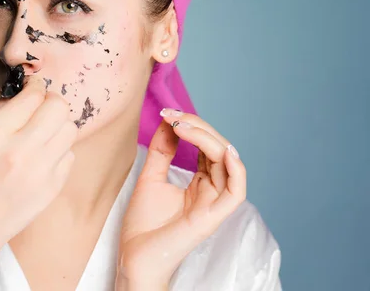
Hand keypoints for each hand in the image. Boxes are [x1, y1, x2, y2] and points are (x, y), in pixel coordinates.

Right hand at [0, 76, 77, 290]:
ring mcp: (39, 171)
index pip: (32, 95)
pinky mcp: (52, 188)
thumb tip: (26, 95)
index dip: (35, 87)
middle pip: (59, 107)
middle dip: (51, 103)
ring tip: (43, 135)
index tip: (33, 90)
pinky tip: (43, 159)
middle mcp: (18, 150)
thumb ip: (2, 114)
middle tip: (41, 110)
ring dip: (58, 127)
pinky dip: (60, 152)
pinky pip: (70, 155)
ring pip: (70, 129)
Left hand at [116, 110, 246, 289]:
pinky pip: (236, 191)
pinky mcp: (213, 217)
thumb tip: (169, 122)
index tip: (167, 113)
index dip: (192, 125)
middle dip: (198, 126)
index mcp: (200, 183)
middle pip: (218, 149)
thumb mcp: (151, 177)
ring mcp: (214, 204)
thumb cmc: (143, 224)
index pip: (206, 146)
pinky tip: (222, 150)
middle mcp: (211, 191)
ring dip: (209, 139)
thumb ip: (161, 151)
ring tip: (184, 127)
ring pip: (227, 163)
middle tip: (173, 116)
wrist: (134, 255)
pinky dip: (235, 169)